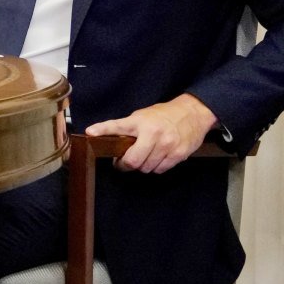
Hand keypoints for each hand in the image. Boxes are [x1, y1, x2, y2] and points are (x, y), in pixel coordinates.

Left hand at [83, 93, 220, 173]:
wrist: (193, 113)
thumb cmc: (164, 115)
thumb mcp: (142, 116)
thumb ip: (129, 129)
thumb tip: (112, 144)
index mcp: (139, 122)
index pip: (117, 126)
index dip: (102, 130)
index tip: (90, 133)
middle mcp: (152, 133)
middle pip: (133, 161)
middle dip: (126, 165)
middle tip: (124, 162)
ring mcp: (167, 144)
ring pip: (146, 168)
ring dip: (143, 166)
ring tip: (145, 156)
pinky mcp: (178, 154)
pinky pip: (160, 170)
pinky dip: (156, 167)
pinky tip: (158, 157)